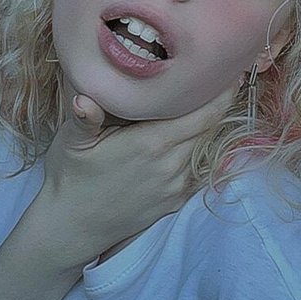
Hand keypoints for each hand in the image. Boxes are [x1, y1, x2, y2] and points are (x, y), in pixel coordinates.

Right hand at [42, 86, 234, 261]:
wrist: (71, 228)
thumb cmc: (71, 179)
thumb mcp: (72, 143)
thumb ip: (84, 117)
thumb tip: (82, 97)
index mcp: (152, 144)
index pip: (204, 115)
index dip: (222, 92)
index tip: (230, 71)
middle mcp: (171, 165)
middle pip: (208, 127)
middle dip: (214, 103)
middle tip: (214, 77)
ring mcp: (175, 186)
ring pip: (201, 147)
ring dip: (200, 127)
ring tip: (194, 104)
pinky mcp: (174, 201)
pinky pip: (192, 168)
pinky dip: (190, 150)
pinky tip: (177, 138)